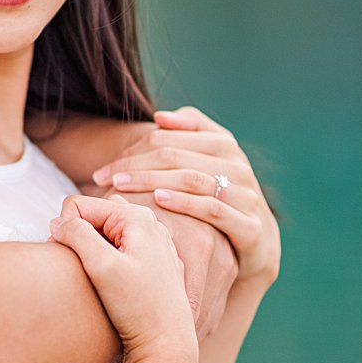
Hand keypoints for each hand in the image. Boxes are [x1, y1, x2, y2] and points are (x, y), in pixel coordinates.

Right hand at [48, 195, 198, 362]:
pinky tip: (118, 287)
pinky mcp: (155, 263)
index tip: (73, 262)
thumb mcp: (101, 267)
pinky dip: (111, 260)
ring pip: (107, 232)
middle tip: (88, 269)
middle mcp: (150, 223)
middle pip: (94, 215)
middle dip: (81, 236)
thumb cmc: (138, 308)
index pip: (78, 205)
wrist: (168, 345)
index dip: (65, 231)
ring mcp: (154, 243)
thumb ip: (76, 234)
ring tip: (104, 279)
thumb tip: (57, 221)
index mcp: (137, 217)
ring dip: (95, 249)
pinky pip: (122, 248)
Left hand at [95, 109, 279, 291]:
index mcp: (224, 146)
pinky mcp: (250, 226)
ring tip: (120, 188)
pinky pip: (213, 209)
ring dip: (151, 181)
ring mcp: (246, 195)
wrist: (258, 245)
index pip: (170, 138)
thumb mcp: (209, 165)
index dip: (134, 149)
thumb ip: (190, 135)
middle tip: (103, 179)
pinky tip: (158, 201)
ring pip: (192, 179)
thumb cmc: (221, 200)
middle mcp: (237, 166)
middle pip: (176, 157)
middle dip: (134, 166)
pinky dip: (184, 203)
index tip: (105, 167)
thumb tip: (160, 117)